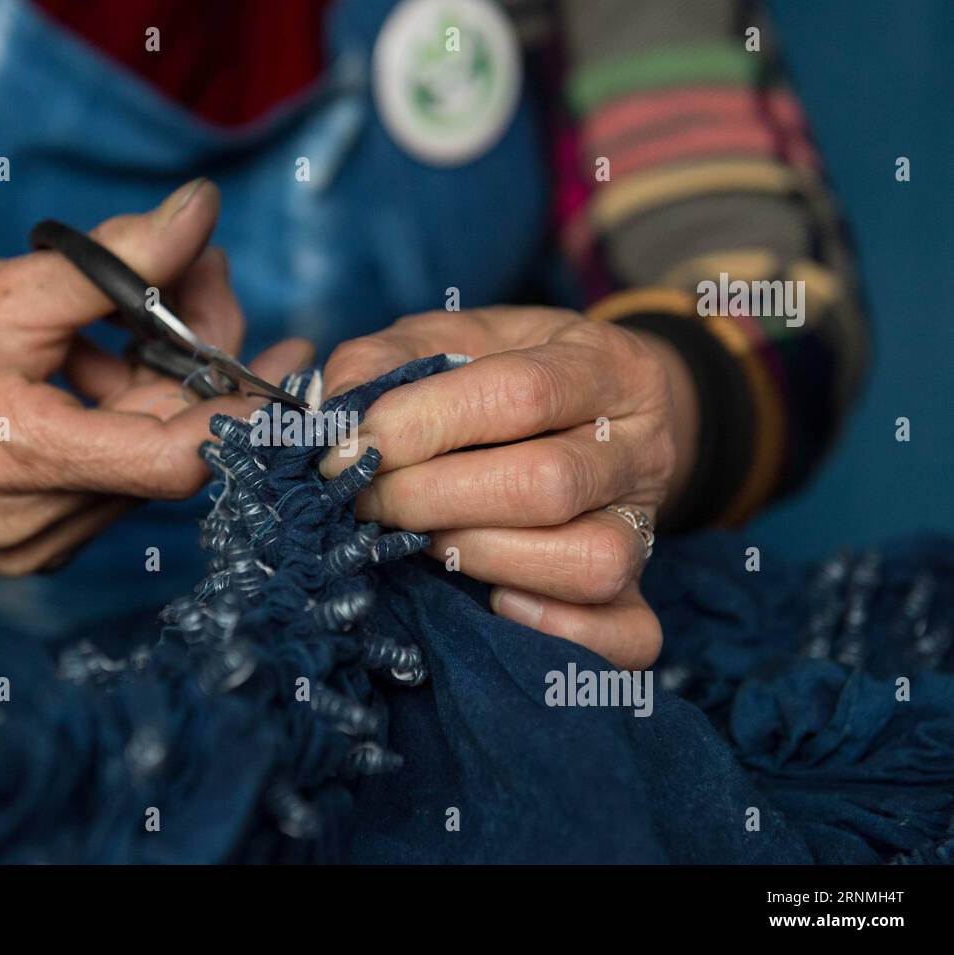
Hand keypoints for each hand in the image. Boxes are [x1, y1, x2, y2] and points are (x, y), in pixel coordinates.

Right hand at [0, 179, 310, 572]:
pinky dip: (131, 415)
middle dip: (200, 361)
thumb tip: (204, 212)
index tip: (285, 360)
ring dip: (164, 383)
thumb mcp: (8, 287)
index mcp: (10, 456)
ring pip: (148, 462)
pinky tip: (109, 362)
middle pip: (167, 451)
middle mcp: (29, 525)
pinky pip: (119, 476)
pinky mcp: (39, 545)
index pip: (170, 459)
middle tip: (207, 276)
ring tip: (141, 309)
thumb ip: (118, 260)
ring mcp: (34, 546)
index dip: (239, 411)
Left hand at [318, 307, 698, 668]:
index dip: (423, 423)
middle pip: (548, 484)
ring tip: (423, 542)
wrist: (596, 416)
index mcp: (604, 365)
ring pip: (591, 562)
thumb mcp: (449, 339)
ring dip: (482, 558)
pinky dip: (554, 630)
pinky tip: (493, 601)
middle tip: (368, 501)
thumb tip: (334, 411)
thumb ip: (386, 360)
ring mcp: (647, 527)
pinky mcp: (641, 594)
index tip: (348, 447)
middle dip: (433, 499)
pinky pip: (626, 634)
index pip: (522, 393)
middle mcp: (640, 447)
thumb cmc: (504, 375)